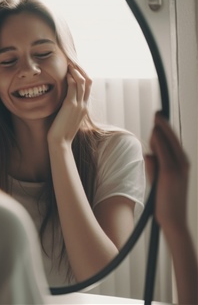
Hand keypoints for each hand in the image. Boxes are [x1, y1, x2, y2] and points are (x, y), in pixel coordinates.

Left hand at [47, 64, 91, 144]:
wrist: (60, 143)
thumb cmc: (61, 133)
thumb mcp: (67, 120)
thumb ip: (68, 110)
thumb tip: (63, 103)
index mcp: (84, 109)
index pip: (88, 88)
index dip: (83, 77)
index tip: (75, 70)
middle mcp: (84, 105)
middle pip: (88, 82)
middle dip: (81, 71)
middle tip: (72, 63)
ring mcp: (79, 105)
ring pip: (82, 82)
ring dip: (76, 72)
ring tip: (69, 65)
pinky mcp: (71, 105)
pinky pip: (73, 87)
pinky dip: (70, 78)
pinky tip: (65, 74)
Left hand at [145, 112, 189, 231]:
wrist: (173, 219)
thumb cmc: (164, 198)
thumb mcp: (159, 178)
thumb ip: (155, 164)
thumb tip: (149, 153)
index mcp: (182, 162)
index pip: (173, 141)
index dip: (166, 128)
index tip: (159, 116)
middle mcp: (183, 162)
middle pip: (171, 139)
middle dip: (163, 124)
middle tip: (157, 112)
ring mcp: (178, 167)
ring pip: (166, 143)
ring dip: (158, 133)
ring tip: (154, 125)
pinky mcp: (170, 172)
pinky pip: (163, 152)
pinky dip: (159, 141)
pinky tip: (154, 132)